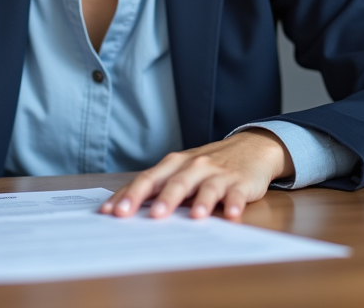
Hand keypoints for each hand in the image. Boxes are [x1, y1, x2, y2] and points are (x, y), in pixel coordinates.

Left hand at [99, 129, 292, 221]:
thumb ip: (158, 187)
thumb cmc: (208, 165)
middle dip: (164, 199)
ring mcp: (217, 174)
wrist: (251, 147)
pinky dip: (234, 204)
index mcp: (173, 165)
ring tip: (196, 217)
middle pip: (175, 182)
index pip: (147, 179)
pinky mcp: (240, 182)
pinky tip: (232, 215)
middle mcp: (193, 166)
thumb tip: (124, 208)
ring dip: (201, 202)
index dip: (129, 195)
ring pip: (206, 187)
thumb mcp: (181, 171)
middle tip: (153, 216)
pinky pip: (236, 194)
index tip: (111, 212)